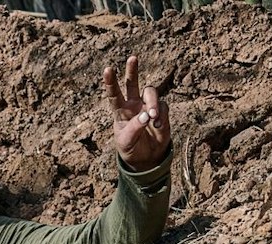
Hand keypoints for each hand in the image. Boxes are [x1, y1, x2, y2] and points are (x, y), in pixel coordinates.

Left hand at [103, 55, 169, 171]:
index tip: (107, 69)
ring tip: (152, 116)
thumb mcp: (126, 141)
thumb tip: (147, 115)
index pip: (114, 94)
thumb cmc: (131, 148)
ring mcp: (148, 106)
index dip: (110, 82)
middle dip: (132, 70)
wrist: (146, 159)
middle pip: (133, 83)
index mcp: (120, 110)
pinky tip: (158, 126)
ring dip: (152, 103)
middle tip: (132, 58)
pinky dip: (161, 115)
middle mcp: (133, 104)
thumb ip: (134, 128)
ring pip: (151, 92)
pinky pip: (163, 107)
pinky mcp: (161, 112)